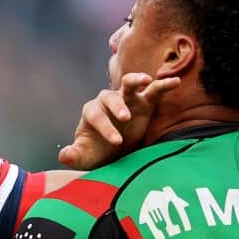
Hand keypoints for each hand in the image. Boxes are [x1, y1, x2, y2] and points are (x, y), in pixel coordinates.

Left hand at [59, 73, 180, 169]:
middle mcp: (108, 102)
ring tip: (146, 81)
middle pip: (110, 98)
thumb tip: (64, 155)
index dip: (104, 126)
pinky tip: (174, 82)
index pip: (95, 115)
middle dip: (117, 107)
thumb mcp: (85, 157)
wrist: (115, 152)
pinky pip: (154, 90)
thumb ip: (74, 156)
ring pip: (129, 84)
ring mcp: (127, 100)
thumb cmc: (98, 152)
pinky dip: (163, 84)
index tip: (116, 142)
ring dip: (136, 80)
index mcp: (91, 113)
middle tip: (125, 119)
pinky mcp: (145, 102)